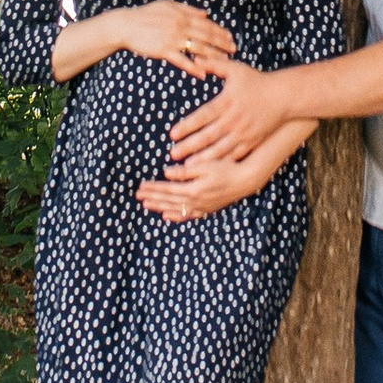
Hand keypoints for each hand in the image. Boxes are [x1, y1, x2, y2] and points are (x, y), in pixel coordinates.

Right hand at [116, 3, 236, 74]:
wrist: (127, 25)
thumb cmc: (147, 14)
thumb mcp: (168, 5)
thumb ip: (188, 9)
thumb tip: (205, 14)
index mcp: (182, 15)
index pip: (206, 24)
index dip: (220, 31)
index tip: (230, 37)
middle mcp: (180, 26)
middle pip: (206, 36)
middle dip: (222, 44)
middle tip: (234, 51)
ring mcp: (173, 39)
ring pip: (198, 48)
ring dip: (213, 56)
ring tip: (224, 62)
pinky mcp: (164, 50)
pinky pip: (182, 61)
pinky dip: (193, 67)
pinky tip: (202, 73)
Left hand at [136, 149, 273, 223]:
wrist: (245, 181)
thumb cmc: (226, 168)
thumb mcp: (205, 165)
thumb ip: (185, 171)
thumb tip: (166, 173)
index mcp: (193, 189)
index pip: (167, 189)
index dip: (153, 188)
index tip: (141, 186)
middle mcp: (195, 201)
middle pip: (168, 200)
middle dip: (152, 197)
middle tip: (137, 196)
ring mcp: (201, 207)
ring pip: (175, 209)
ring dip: (160, 207)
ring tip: (146, 205)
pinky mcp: (206, 209)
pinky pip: (188, 216)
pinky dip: (176, 216)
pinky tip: (167, 216)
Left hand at [168, 64, 292, 171]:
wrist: (283, 96)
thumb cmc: (257, 81)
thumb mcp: (235, 69)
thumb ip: (214, 64)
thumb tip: (195, 59)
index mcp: (227, 102)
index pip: (203, 116)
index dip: (187, 125)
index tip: (172, 134)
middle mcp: (234, 119)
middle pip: (208, 135)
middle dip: (190, 146)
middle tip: (173, 153)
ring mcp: (243, 133)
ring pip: (220, 149)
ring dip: (203, 158)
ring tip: (188, 166)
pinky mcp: (252, 141)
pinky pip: (236, 154)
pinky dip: (223, 162)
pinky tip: (212, 169)